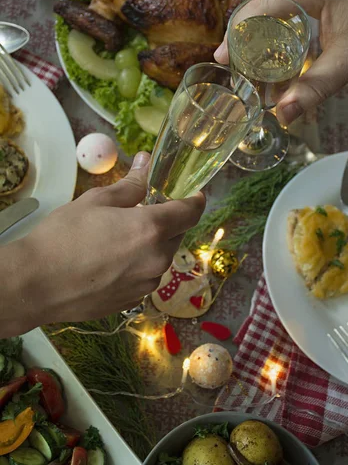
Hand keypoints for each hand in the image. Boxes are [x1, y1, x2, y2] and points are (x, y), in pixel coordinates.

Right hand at [17, 152, 204, 328]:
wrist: (35, 285)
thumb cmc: (63, 236)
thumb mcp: (97, 200)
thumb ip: (131, 184)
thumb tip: (146, 163)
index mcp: (151, 229)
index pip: (191, 212)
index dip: (195, 199)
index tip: (193, 193)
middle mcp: (157, 260)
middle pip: (176, 235)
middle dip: (167, 222)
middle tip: (143, 212)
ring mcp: (146, 284)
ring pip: (160, 257)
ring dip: (151, 245)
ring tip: (119, 238)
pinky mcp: (133, 301)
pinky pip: (145, 277)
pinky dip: (138, 266)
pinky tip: (110, 261)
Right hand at [215, 0, 347, 124]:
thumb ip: (315, 87)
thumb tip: (284, 115)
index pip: (256, 9)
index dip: (235, 36)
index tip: (222, 61)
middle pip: (254, 6)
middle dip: (243, 40)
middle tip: (237, 71)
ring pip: (261, 2)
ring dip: (253, 32)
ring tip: (250, 64)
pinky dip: (266, 22)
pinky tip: (266, 45)